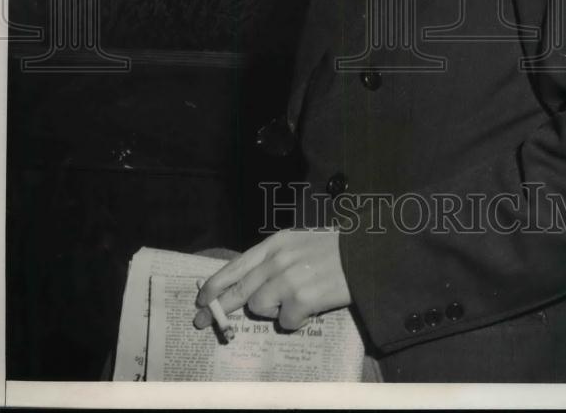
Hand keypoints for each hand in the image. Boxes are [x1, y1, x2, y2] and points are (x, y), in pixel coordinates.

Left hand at [193, 228, 350, 330]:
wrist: (364, 254)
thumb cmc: (333, 249)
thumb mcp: (298, 243)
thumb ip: (273, 259)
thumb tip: (248, 284)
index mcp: (275, 243)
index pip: (236, 265)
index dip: (215, 284)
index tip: (201, 299)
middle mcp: (277, 260)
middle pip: (238, 290)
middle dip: (217, 309)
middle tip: (201, 322)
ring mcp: (288, 280)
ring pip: (259, 308)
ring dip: (273, 311)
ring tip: (295, 301)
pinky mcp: (302, 300)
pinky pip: (286, 322)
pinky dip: (296, 320)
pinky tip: (311, 308)